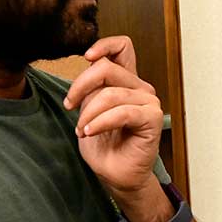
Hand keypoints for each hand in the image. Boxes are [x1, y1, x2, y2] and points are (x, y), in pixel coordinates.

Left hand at [63, 37, 162, 197]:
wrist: (116, 176)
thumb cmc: (104, 146)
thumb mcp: (89, 110)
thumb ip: (91, 88)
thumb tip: (86, 67)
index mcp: (126, 81)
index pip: (122, 47)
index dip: (104, 45)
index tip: (86, 57)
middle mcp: (139, 88)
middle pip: (107, 68)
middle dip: (81, 86)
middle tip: (69, 105)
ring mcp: (148, 102)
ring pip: (110, 94)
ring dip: (89, 114)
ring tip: (82, 130)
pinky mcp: (151, 119)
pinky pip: (122, 112)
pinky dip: (101, 122)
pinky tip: (90, 132)